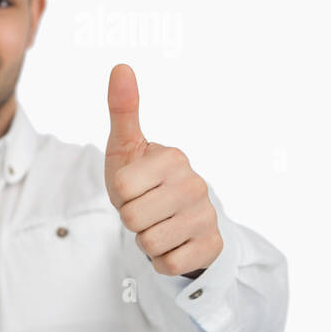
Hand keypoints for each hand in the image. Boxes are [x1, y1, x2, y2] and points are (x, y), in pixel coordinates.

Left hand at [105, 63, 221, 276]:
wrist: (176, 219)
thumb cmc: (143, 180)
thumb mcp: (126, 147)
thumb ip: (122, 110)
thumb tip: (120, 66)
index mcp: (173, 158)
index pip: (121, 187)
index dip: (119, 193)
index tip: (134, 187)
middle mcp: (196, 184)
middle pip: (132, 218)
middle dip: (130, 219)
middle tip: (144, 210)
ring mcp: (207, 216)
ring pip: (148, 243)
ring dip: (145, 240)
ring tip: (157, 225)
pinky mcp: (212, 246)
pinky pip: (166, 264)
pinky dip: (161, 260)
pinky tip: (172, 244)